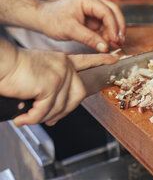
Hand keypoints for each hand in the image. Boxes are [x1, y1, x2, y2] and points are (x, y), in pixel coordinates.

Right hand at [0, 48, 117, 125]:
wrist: (0, 63)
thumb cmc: (13, 69)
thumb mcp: (39, 74)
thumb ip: (51, 89)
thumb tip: (54, 112)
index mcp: (63, 61)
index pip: (87, 60)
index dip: (101, 60)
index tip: (114, 59)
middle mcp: (65, 67)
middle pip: (78, 95)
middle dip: (64, 112)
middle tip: (50, 120)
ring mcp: (60, 75)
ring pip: (60, 106)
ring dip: (44, 117)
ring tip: (28, 117)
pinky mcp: (50, 85)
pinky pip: (45, 110)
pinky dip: (32, 118)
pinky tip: (22, 119)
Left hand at [37, 0, 125, 51]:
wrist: (42, 19)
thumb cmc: (52, 19)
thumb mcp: (70, 30)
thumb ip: (88, 38)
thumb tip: (104, 47)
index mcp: (86, 0)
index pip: (106, 11)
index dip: (113, 26)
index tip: (115, 39)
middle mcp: (92, 4)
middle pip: (113, 12)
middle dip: (119, 27)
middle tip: (120, 41)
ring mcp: (93, 11)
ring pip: (111, 19)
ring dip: (115, 32)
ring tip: (115, 44)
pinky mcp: (92, 19)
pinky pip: (105, 26)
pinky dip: (108, 35)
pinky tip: (109, 43)